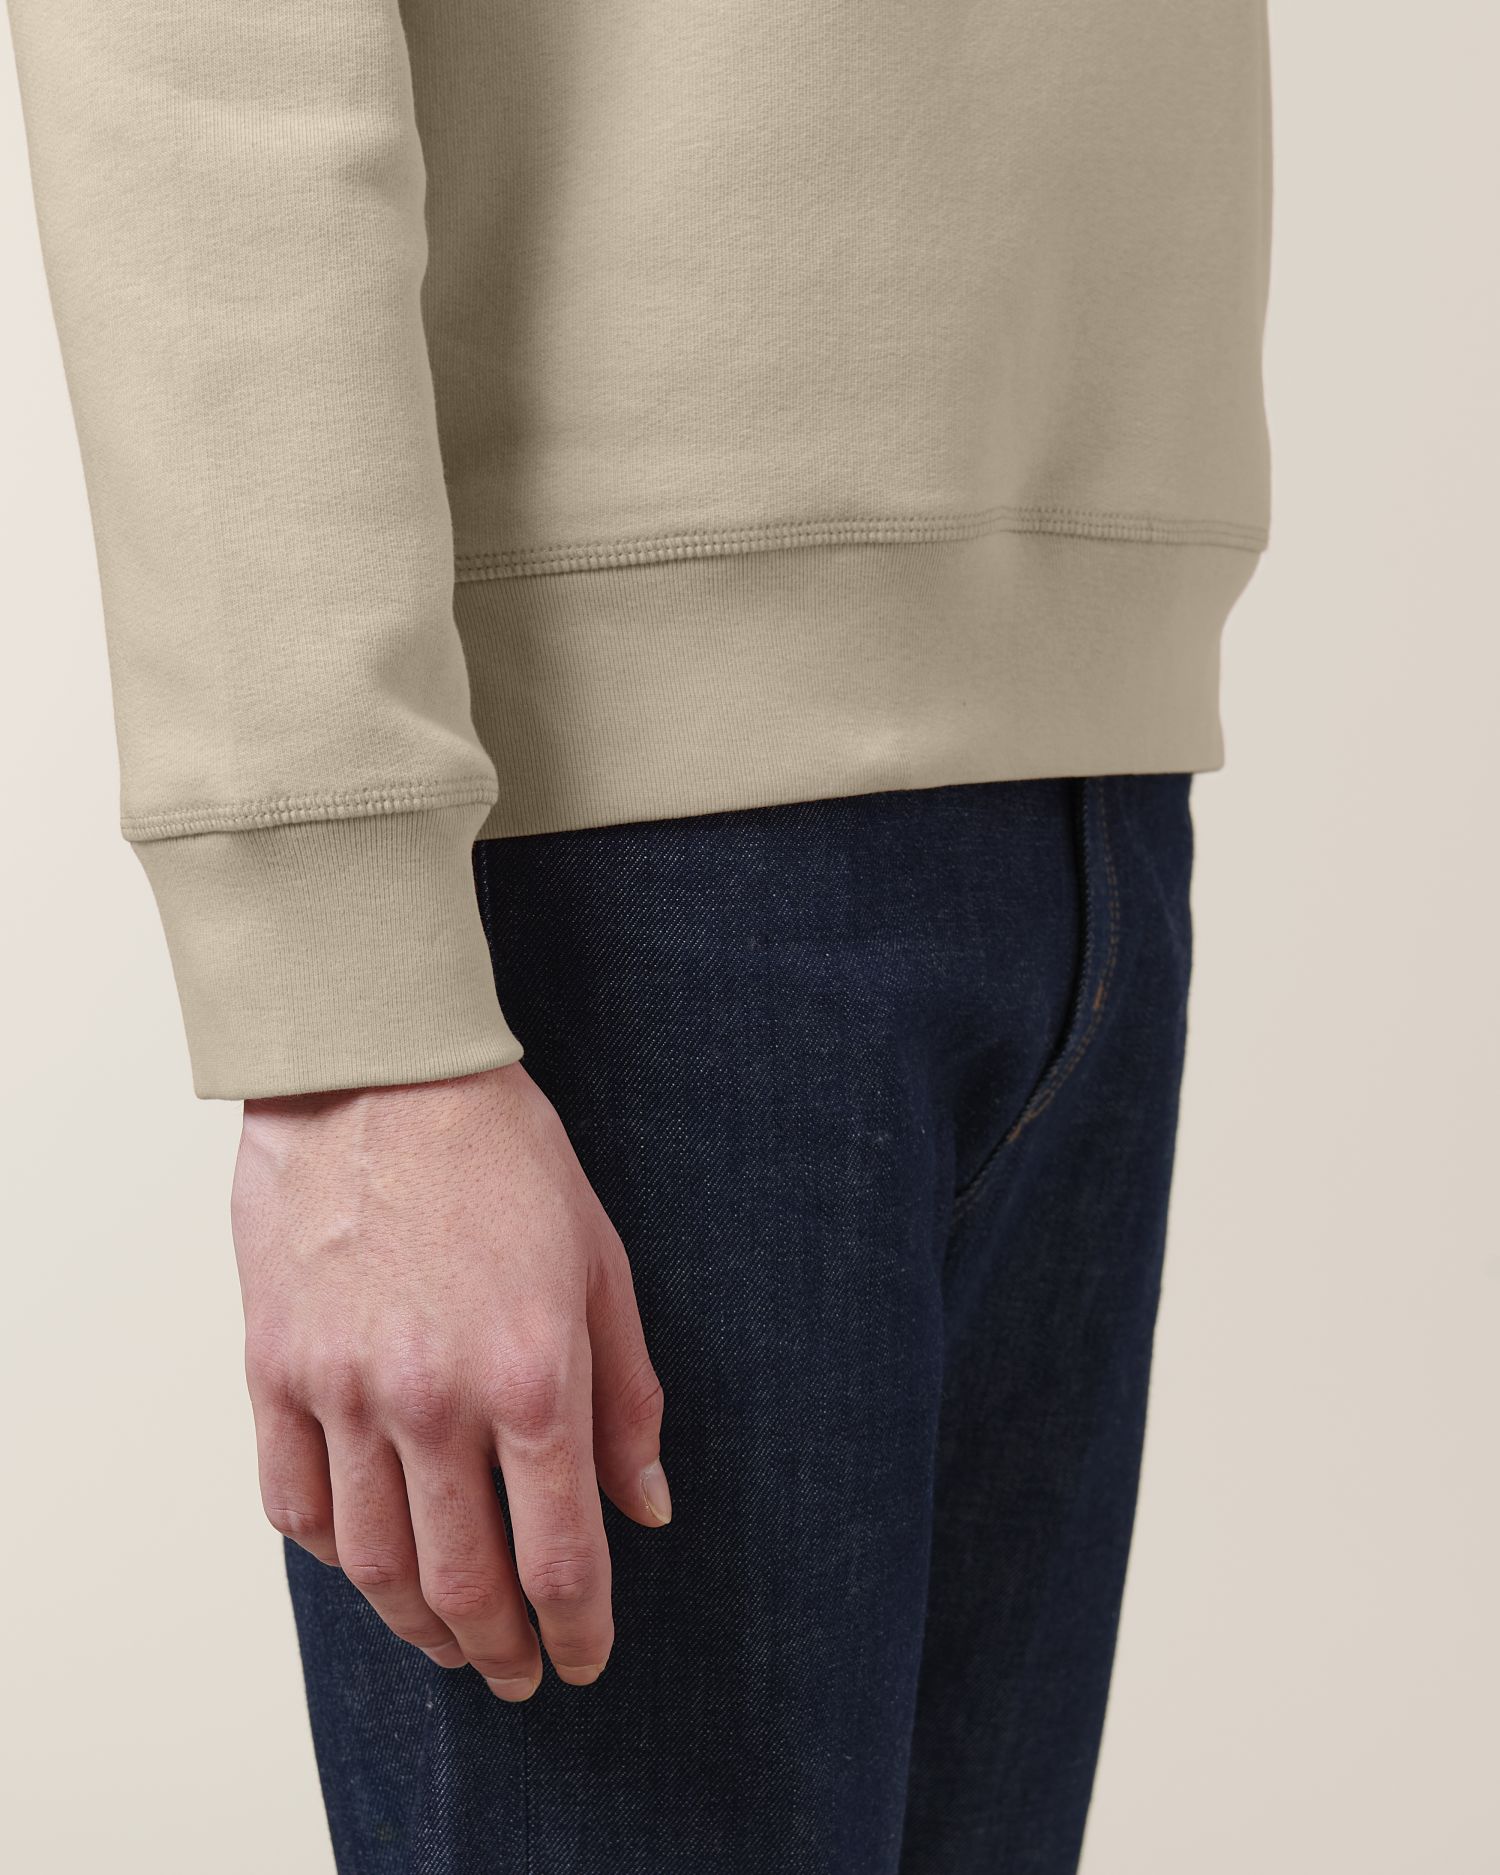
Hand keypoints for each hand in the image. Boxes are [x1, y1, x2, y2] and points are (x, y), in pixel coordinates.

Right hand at [230, 1061, 669, 1700]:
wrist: (380, 1070)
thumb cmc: (506, 1156)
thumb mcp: (602, 1264)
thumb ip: (629, 1397)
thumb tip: (647, 1507)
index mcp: (533, 1375)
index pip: (560, 1556)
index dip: (579, 1630)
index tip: (586, 1659)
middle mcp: (434, 1400)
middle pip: (463, 1583)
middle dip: (500, 1651)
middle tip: (519, 1676)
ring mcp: (343, 1388)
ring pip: (371, 1564)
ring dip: (417, 1626)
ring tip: (449, 1643)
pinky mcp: (274, 1368)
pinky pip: (294, 1503)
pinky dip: (332, 1556)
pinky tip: (366, 1564)